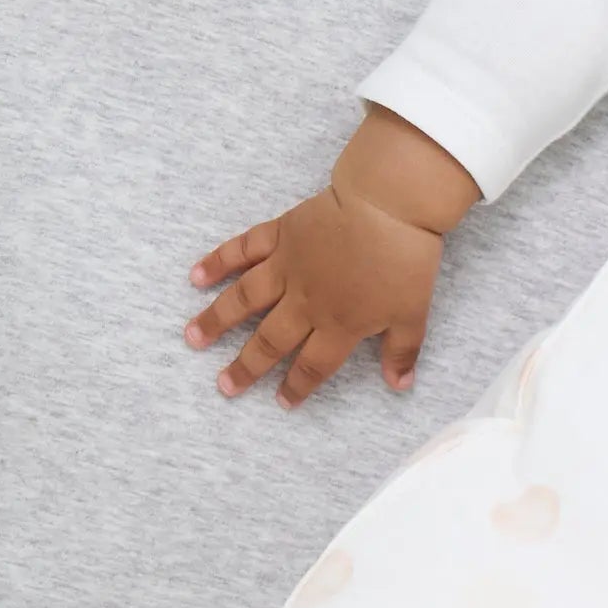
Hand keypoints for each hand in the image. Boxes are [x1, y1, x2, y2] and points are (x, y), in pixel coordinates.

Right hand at [184, 177, 443, 408]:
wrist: (389, 205)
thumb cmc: (405, 261)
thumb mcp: (414, 313)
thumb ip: (402, 351)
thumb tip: (399, 385)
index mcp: (339, 325)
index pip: (313, 366)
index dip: (297, 387)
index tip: (281, 402)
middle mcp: (305, 302)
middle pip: (270, 341)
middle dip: (246, 366)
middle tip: (224, 385)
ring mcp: (288, 267)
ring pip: (244, 300)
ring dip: (216, 320)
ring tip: (193, 337)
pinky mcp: (281, 234)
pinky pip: (243, 250)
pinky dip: (218, 262)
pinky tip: (196, 276)